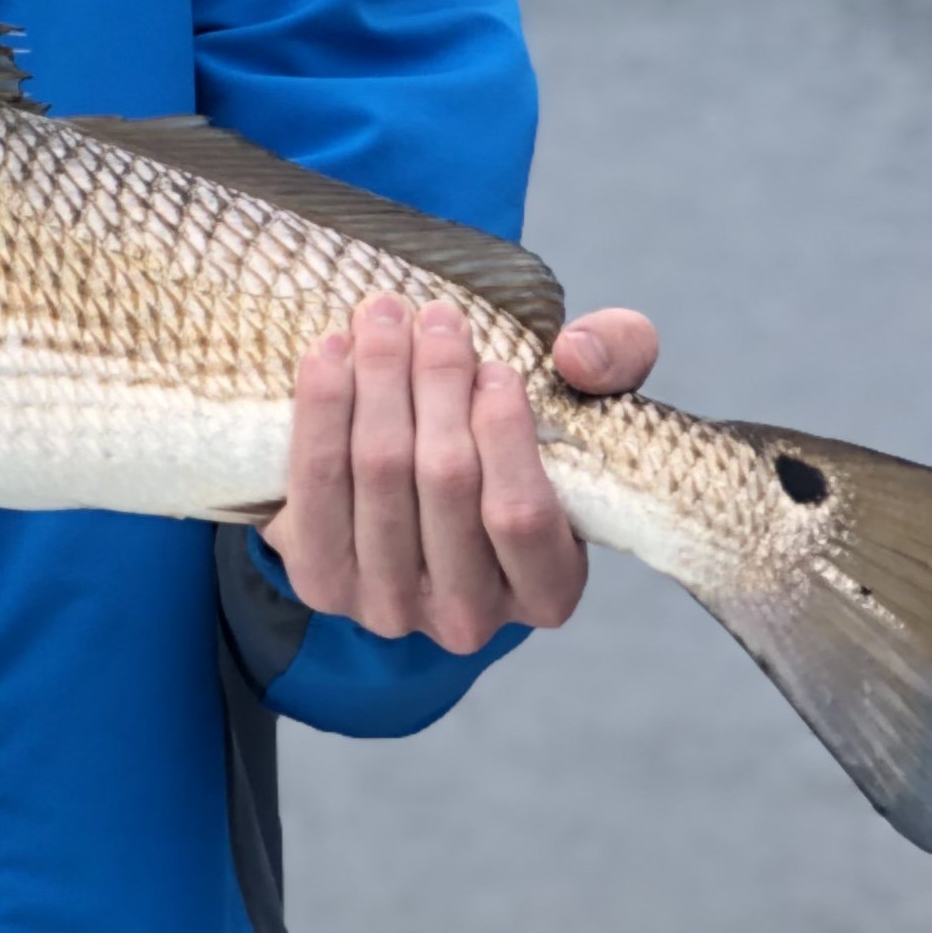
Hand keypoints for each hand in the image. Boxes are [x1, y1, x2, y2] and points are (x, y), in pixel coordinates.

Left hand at [264, 294, 661, 651]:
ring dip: (377, 378)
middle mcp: (466, 616)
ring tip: (383, 317)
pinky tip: (330, 351)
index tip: (496, 366)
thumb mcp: (581, 414)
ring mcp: (386, 605)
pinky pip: (314, 478)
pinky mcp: (318, 579)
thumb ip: (617, 364)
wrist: (410, 515)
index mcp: (545, 592)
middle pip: (442, 479)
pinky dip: (321, 405)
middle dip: (436, 382)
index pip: (520, 516)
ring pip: (376, 471)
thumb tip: (580, 354)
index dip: (505, 434)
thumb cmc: (508, 453)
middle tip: (435, 316)